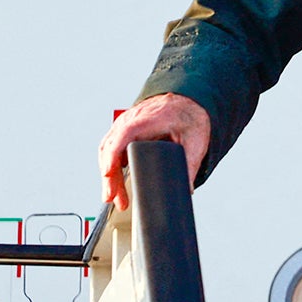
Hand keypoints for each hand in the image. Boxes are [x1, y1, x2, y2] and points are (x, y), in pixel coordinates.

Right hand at [97, 93, 210, 208]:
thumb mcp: (195, 142)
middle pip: (111, 147)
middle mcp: (130, 120)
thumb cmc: (189, 118)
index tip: (108, 173)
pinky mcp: (124, 132)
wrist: (187, 103)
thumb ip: (190, 164)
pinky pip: (111, 149)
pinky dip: (110, 167)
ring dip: (109, 175)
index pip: (123, 135)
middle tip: (114, 199)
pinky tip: (115, 184)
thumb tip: (186, 190)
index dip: (113, 154)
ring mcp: (124, 125)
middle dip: (109, 175)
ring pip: (107, 150)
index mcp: (146, 120)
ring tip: (115, 198)